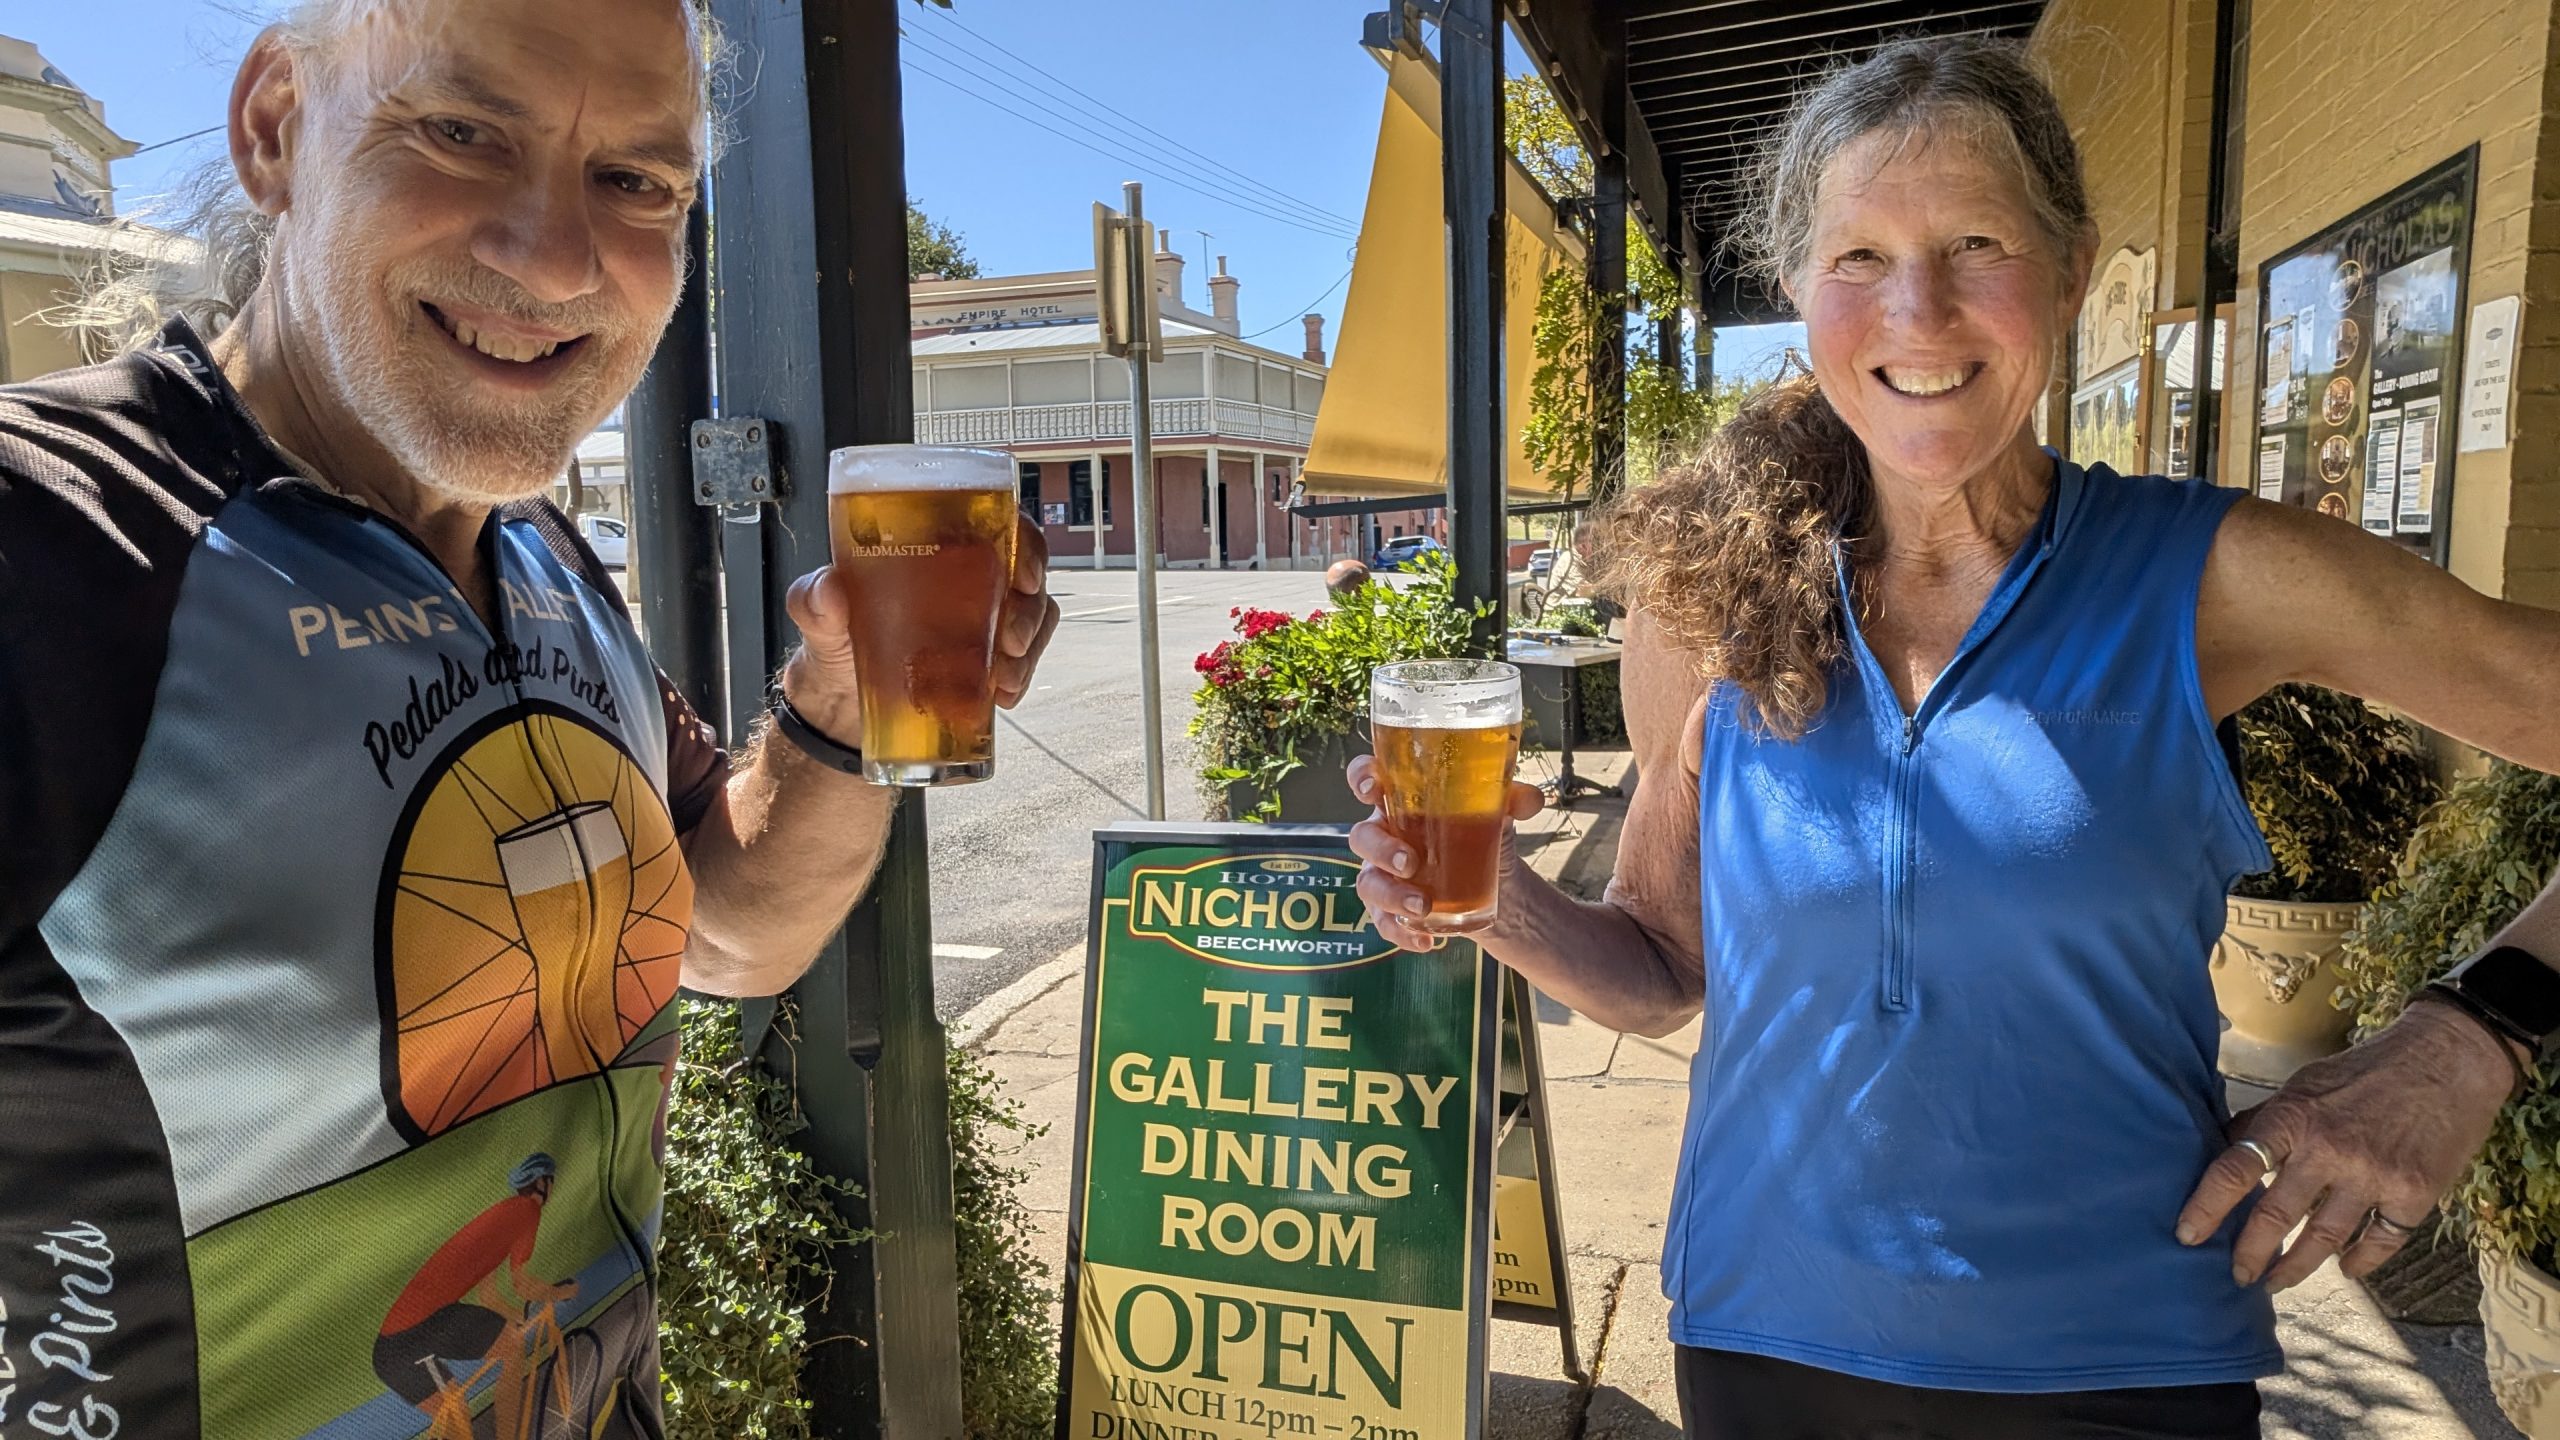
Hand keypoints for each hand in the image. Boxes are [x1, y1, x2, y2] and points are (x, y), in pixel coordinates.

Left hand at [781, 512, 1061, 741]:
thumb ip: (813, 598)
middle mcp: (968, 573)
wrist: (838, 696)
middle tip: (1010, 641)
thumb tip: (830, 589)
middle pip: (1027, 572)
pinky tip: (1003, 695)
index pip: (1000, 523)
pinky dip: (1022, 675)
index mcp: (937, 543)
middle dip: (1031, 608)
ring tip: (1005, 678)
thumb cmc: (834, 634)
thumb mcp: (814, 612)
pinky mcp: (988, 655)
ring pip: (1035, 616)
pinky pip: (1024, 656)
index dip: (1027, 543)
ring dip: (1031, 647)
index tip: (1026, 576)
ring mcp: (984, 615)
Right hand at [1342, 752, 1543, 951]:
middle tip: (1410, 863)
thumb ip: (1512, 800)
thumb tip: (1532, 799)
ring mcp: (1384, 873)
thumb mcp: (1498, 814)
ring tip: (1422, 907)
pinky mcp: (1392, 908)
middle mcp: (1385, 834)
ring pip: (1368, 883)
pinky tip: (1425, 941)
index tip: (1372, 790)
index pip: (1368, 779)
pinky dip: (1402, 933)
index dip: (1360, 779)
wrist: (1495, 884)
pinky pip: (1383, 922)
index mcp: (1402, 801)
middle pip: (1362, 837)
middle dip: (1381, 850)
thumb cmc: (1484, 834)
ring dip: (1390, 896)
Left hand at [2177, 999, 2519, 1289]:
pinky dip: (2361, 1261)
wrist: (2447, 1060)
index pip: (2235, 1169)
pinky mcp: (2414, 1194)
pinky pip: (2380, 1241)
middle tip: (2236, 1276)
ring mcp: (2373, 1175)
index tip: (2186, 1236)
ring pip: (2324, 1238)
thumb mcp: (2303, 1083)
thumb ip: (2266, 1119)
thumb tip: (2221, 1145)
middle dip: (2250, 1253)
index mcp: (2293, 1118)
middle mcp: (2328, 1150)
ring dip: (2296, 1267)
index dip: (2206, 1207)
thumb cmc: (2366, 1070)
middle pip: (2275, 1215)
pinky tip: (2346, 1270)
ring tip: (2277, 1282)